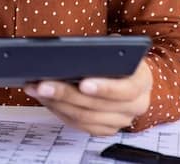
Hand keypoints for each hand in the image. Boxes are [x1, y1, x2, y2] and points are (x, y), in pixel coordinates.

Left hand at [24, 58, 152, 135]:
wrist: (129, 76)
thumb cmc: (117, 59)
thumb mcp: (115, 49)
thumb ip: (102, 52)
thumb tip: (74, 52)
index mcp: (142, 82)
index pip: (126, 89)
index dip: (104, 88)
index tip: (83, 83)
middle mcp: (136, 105)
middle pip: (97, 106)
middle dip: (66, 94)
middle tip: (43, 84)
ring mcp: (121, 120)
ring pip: (85, 118)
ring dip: (56, 103)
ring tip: (36, 89)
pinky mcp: (106, 129)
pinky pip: (79, 125)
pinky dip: (59, 111)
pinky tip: (44, 99)